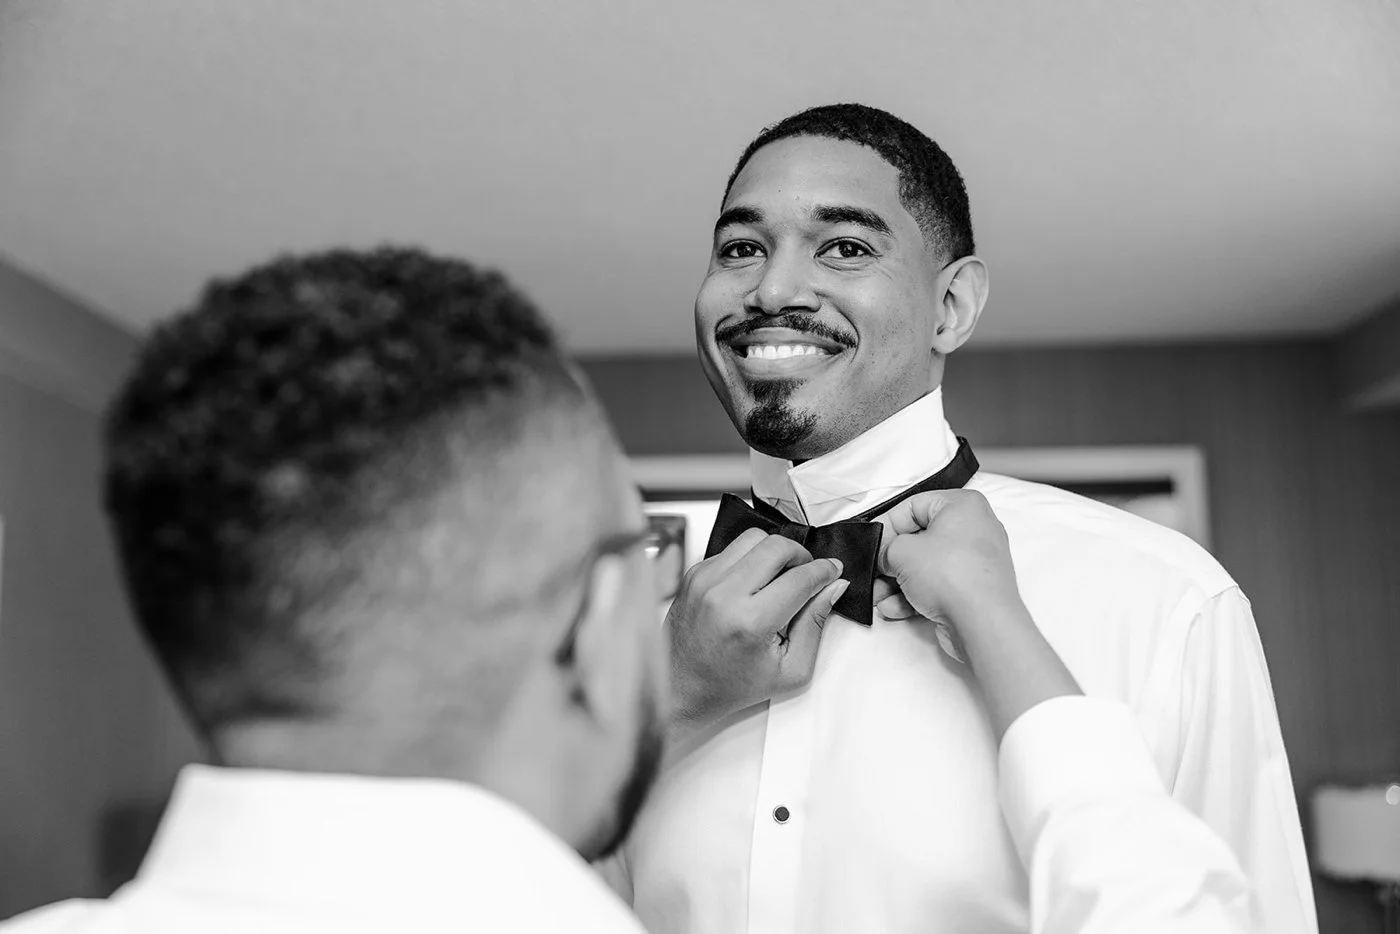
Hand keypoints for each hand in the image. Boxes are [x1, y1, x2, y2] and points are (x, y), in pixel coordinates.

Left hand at [666, 528, 848, 727]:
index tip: (832, 571)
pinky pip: (732, 549)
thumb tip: (833, 587)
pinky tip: (753, 585)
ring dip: (774, 553)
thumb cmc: (730, 685)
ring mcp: (704, 580)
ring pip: (753, 538)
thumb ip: (816, 624)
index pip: (800, 578)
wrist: (680, 688)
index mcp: (750, 622)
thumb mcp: (790, 669)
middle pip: (777, 546)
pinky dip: (749, 560)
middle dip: (801, 556)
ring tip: (779, 578)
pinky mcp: (693, 574)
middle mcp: (723, 594)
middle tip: (806, 574)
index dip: (824, 571)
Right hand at [875, 489, 1022, 625]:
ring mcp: (975, 562)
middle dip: (891, 560)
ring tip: (879, 595)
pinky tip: (895, 608)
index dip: (888, 524)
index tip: (872, 541)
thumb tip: (883, 557)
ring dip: (898, 582)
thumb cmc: (954, 577)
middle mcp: (974, 530)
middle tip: (874, 570)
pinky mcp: (973, 589)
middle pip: (920, 539)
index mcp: (963, 506)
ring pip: (927, 567)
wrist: (982, 624)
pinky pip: (938, 587)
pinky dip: (915, 596)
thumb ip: (885, 548)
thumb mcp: (901, 552)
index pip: (914, 506)